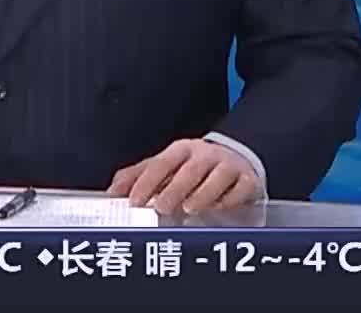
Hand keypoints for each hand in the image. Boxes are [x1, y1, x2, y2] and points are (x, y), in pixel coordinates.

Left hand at [106, 139, 260, 213]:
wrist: (234, 159)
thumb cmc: (193, 167)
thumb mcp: (166, 166)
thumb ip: (138, 176)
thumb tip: (113, 190)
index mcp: (180, 150)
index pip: (161, 164)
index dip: (146, 182)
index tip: (133, 200)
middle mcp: (205, 155)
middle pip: (189, 170)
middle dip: (174, 190)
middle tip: (161, 207)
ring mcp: (228, 166)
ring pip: (217, 178)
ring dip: (202, 194)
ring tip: (188, 209)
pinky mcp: (248, 180)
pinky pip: (240, 189)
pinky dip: (229, 199)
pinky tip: (218, 208)